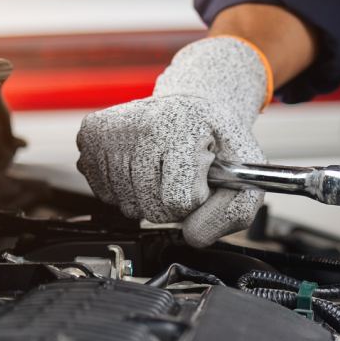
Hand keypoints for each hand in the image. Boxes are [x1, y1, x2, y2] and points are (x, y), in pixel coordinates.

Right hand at [76, 37, 269, 246]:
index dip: (197, 199)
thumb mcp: (248, 173)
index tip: (203, 175)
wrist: (195, 105)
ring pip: (128, 206)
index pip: (180, 201)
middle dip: (174, 203)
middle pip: (153, 208)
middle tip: (184, 173)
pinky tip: (143, 166)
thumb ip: (235, 213)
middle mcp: (142, 124)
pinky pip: (106, 195)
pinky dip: (128, 190)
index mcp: (184, 128)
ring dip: (151, 197)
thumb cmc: (220, 141)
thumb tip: (192, 235)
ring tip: (165, 168)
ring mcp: (112, 130)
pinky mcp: (91, 135)